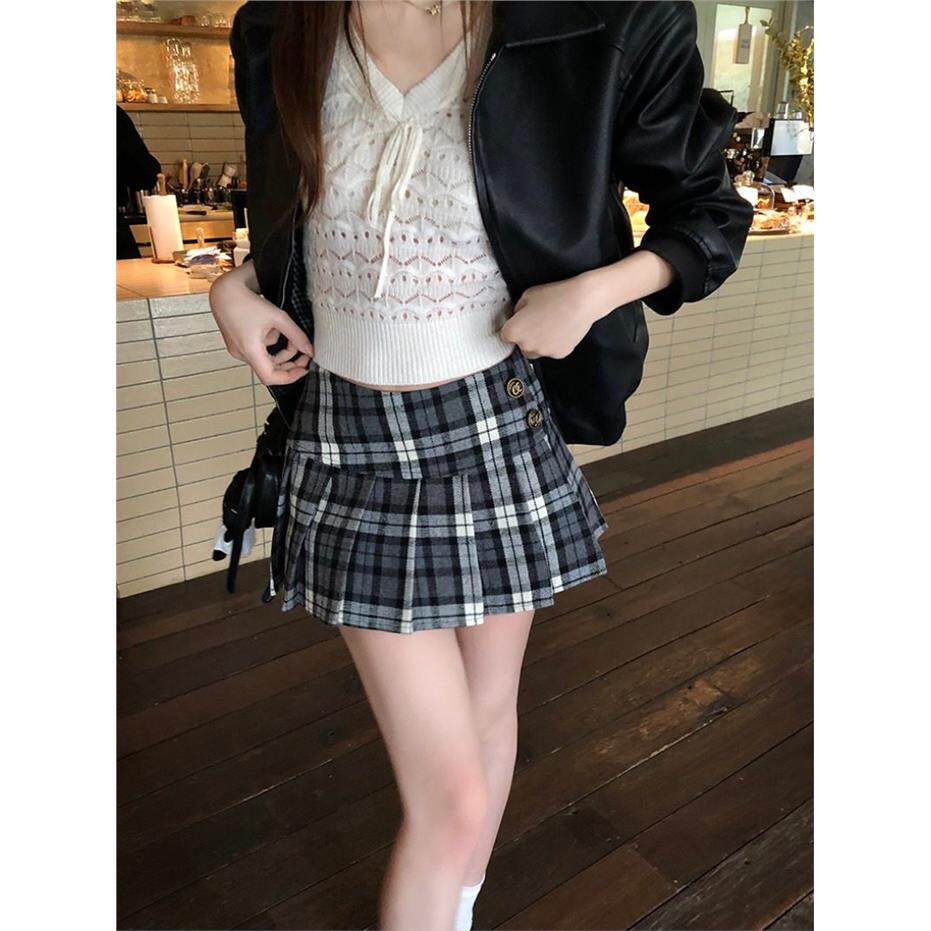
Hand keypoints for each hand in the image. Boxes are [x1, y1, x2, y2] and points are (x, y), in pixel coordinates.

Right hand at [209, 263, 313, 385]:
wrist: (224, 290)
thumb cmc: (247, 301)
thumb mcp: (278, 317)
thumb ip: (296, 336)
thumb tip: (310, 351)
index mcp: (250, 351)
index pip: (271, 377)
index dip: (290, 376)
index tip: (304, 369)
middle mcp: (242, 354)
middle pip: (270, 369)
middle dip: (289, 363)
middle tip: (305, 355)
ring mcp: (238, 350)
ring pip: (266, 359)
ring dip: (281, 352)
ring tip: (291, 336)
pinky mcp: (238, 344)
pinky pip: (258, 351)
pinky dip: (270, 345)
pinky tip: (273, 329)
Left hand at [498, 274, 602, 359]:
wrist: (581, 301)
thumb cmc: (554, 295)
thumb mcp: (527, 295)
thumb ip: (518, 309)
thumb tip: (518, 316)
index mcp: (514, 331)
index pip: (505, 335)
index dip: (513, 327)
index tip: (519, 322)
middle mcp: (526, 346)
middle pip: (521, 346)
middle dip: (526, 336)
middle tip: (537, 321)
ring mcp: (544, 352)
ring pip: (537, 350)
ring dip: (539, 342)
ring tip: (550, 324)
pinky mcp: (559, 354)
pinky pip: (552, 350)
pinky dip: (555, 343)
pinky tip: (561, 329)